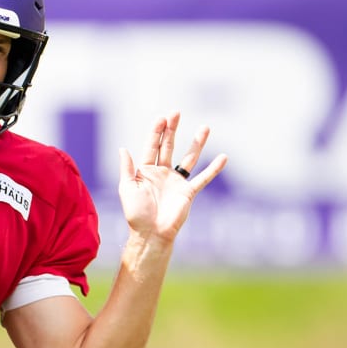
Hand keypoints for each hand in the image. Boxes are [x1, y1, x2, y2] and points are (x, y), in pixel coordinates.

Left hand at [118, 112, 227, 243]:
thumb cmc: (136, 214)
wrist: (151, 234)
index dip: (156, 132)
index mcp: (146, 170)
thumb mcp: (127, 189)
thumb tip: (123, 148)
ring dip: (197, 143)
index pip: (152, 146)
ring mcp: (176, 181)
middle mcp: (162, 173)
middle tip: (176, 113)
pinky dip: (213, 168)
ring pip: (189, 158)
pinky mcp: (188, 192)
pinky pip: (203, 178)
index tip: (162, 118)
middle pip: (168, 146)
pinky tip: (223, 157)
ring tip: (205, 127)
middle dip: (172, 130)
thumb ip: (127, 169)